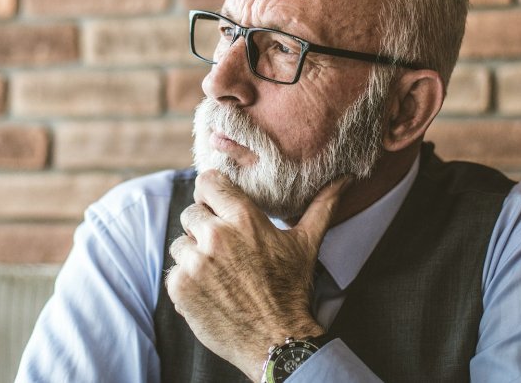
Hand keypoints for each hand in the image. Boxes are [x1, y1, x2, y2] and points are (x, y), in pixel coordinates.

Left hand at [165, 170, 348, 379]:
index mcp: (244, 219)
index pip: (208, 182)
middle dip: (204, 225)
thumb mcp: (307, 243)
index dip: (211, 191)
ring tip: (218, 271)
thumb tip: (346, 179)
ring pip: (180, 243)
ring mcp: (195, 263)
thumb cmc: (292, 290)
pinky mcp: (180, 287)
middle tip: (224, 248)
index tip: (217, 203)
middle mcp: (216, 236)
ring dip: (193, 254)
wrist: (276, 341)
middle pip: (192, 212)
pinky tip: (210, 290)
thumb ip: (322, 206)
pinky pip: (174, 271)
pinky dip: (187, 280)